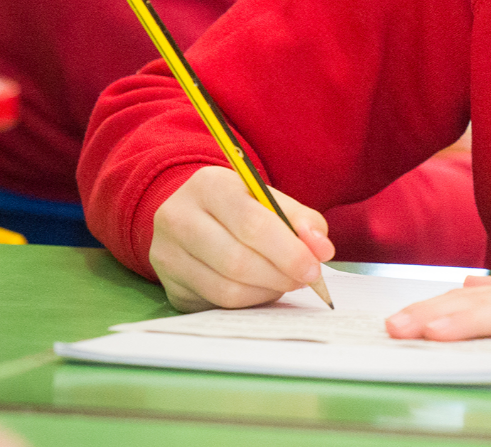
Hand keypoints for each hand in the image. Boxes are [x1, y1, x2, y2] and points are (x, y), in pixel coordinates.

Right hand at [151, 166, 335, 311]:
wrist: (193, 215)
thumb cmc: (239, 208)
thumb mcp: (269, 199)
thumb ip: (302, 220)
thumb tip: (321, 250)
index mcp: (208, 186)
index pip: (252, 223)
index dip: (288, 251)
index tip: (313, 267)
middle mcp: (178, 217)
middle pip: (237, 261)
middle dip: (280, 275)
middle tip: (304, 279)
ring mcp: (168, 254)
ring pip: (227, 289)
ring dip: (266, 291)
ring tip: (282, 281)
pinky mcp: (170, 285)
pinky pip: (218, 304)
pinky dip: (249, 301)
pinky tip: (259, 288)